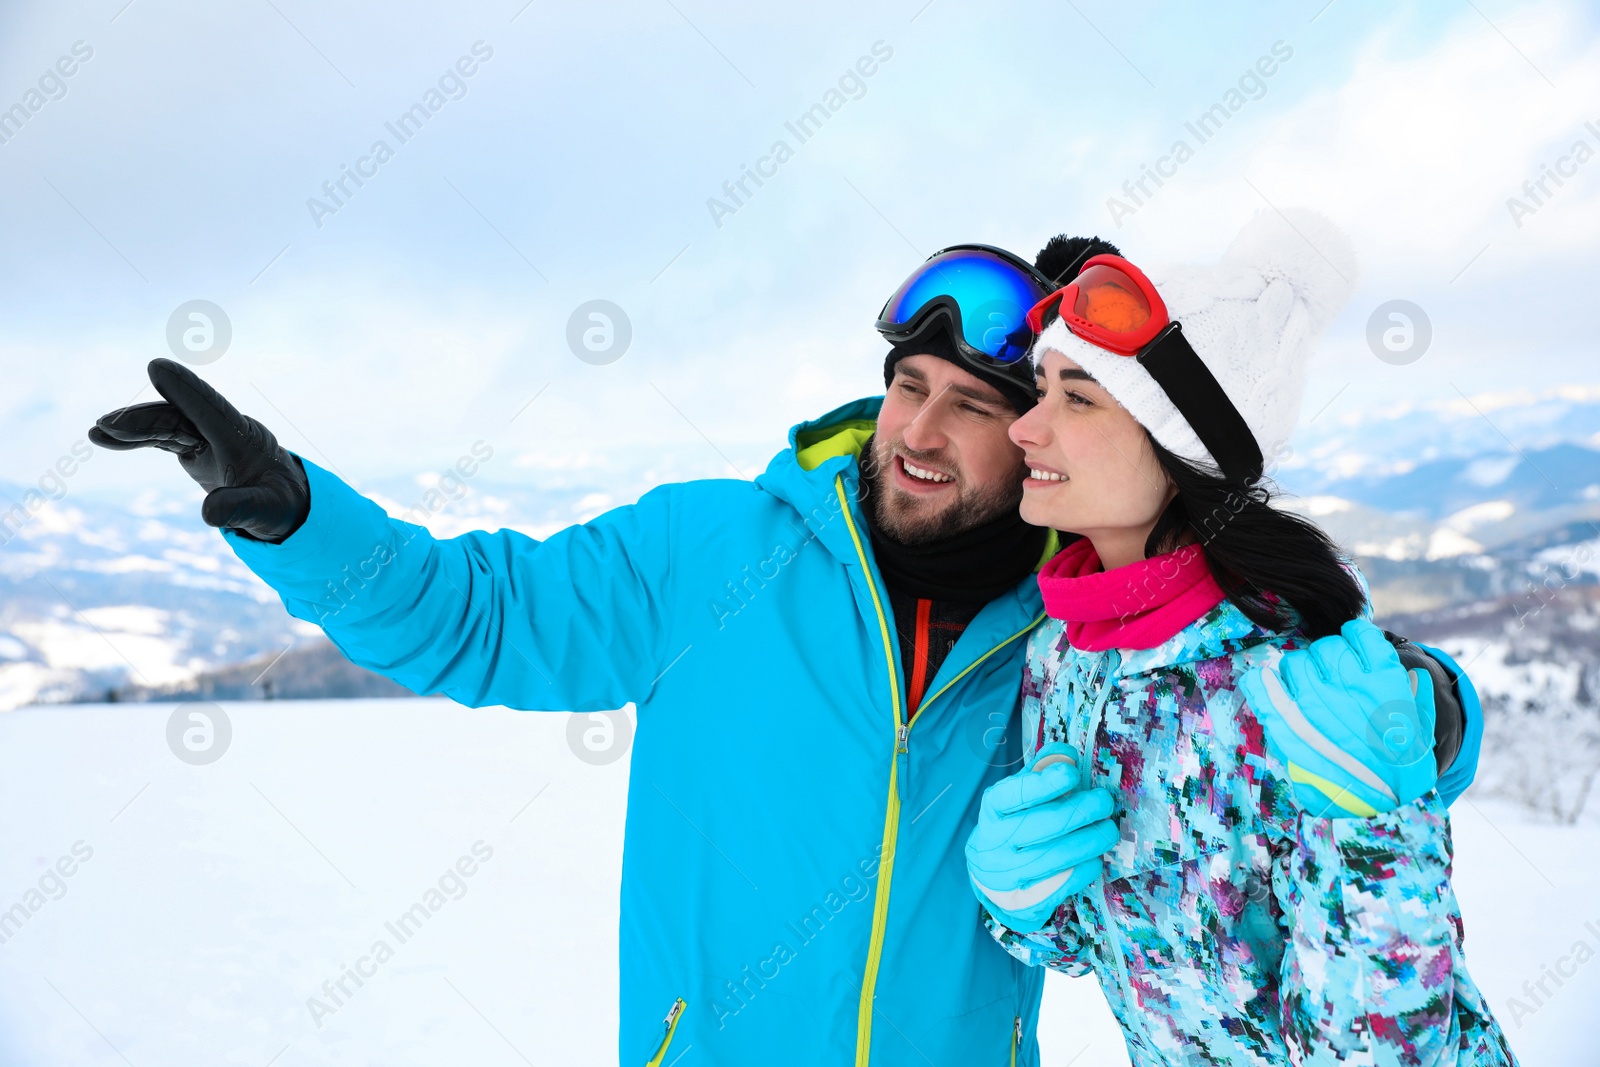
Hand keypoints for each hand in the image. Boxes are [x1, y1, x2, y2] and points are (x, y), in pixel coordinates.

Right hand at [89, 358, 309, 543]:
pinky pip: (160, 437)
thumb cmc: (279, 504)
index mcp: (243, 437)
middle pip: (179, 416)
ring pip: (166, 423)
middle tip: (108, 424)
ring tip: (98, 432)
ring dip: (134, 427)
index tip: (156, 366)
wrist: (282, 502)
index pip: (212, 409)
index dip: (185, 389)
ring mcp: (206, 436)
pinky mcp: (193, 446)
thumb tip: (209, 515)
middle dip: (145, 418)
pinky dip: (135, 439)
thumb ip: (240, 509)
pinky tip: (106, 440)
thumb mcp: (266, 512)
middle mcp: (222, 430)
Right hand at [965, 743, 1118, 932]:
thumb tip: (1067, 754)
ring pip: (1056, 857)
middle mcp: (995, 843)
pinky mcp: (1027, 901)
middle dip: (1079, 812)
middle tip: (1104, 801)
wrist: (991, 878)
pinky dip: (1085, 867)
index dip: (1041, 784)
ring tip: (1109, 830)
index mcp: (992, 811)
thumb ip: (1040, 772)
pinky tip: (1095, 857)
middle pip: (1041, 826)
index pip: (1011, 795)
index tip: (1071, 773)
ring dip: (1090, 841)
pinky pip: (1064, 883)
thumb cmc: (1012, 825)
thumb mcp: (1017, 795)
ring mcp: (1010, 875)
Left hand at [1241, 617, 1437, 818]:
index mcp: (1384, 678)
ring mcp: (1315, 701)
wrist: (1383, 808)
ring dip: (1299, 672)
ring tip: (1308, 692)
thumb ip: (1415, 694)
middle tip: (1332, 681)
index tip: (1354, 652)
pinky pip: (1262, 685)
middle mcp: (1348, 682)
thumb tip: (1410, 674)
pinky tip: (1266, 682)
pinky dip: (1261, 681)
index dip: (1355, 640)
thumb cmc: (1404, 768)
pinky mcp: (1287, 723)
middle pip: (1325, 648)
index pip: (1358, 634)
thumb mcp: (1422, 726)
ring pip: (1294, 663)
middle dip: (1328, 660)